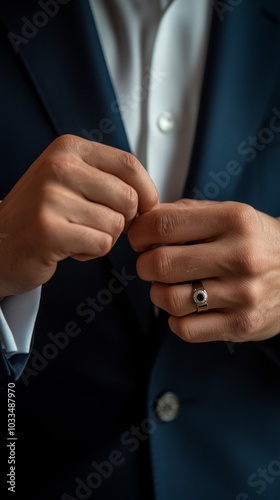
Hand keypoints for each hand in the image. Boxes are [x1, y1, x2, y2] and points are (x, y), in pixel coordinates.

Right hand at [0, 135, 158, 295]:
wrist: (0, 243)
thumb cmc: (42, 214)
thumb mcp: (71, 180)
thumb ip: (108, 179)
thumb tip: (151, 198)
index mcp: (68, 149)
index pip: (129, 164)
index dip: (146, 191)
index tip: (144, 208)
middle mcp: (59, 167)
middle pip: (128, 198)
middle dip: (123, 220)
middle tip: (98, 225)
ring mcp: (51, 197)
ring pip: (116, 225)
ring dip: (103, 238)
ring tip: (76, 234)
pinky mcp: (49, 229)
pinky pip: (101, 244)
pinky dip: (91, 252)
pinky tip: (69, 247)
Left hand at [128, 199, 279, 342]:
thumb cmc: (257, 242)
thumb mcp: (231, 214)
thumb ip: (186, 212)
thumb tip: (142, 218)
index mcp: (235, 220)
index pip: (163, 225)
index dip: (139, 233)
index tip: (139, 238)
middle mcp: (241, 256)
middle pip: (161, 264)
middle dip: (144, 265)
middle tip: (151, 264)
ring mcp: (243, 294)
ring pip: (169, 299)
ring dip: (158, 293)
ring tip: (168, 286)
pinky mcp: (242, 325)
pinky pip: (185, 328)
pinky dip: (176, 319)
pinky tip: (187, 307)